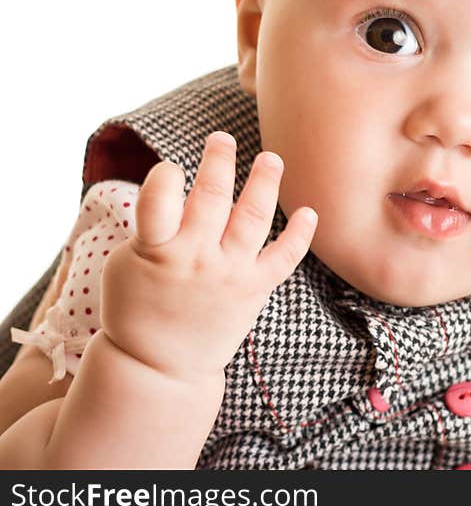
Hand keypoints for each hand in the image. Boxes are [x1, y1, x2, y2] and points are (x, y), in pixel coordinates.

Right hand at [99, 131, 317, 381]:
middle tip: (222, 138)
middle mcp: (196, 258)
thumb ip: (150, 226)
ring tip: (270, 158)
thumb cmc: (137, 308)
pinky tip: (309, 212)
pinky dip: (300, 235)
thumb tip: (172, 184)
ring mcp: (229, 273)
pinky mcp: (254, 289)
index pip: (159, 198)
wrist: (159, 366)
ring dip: (264, 183)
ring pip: (252, 217)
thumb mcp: (126, 264)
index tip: (172, 168)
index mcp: (156, 250)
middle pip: (212, 198)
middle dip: (219, 161)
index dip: (166, 175)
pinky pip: (283, 258)